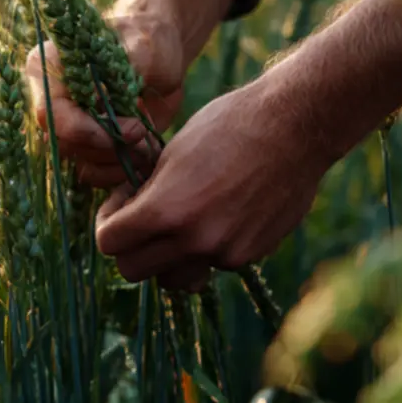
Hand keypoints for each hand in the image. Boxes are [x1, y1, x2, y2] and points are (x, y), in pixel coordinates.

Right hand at [24, 12, 184, 187]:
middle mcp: (50, 99)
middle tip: (143, 133)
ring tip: (147, 143)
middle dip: (109, 147)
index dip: (88, 130)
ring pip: (79, 162)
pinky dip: (119, 171)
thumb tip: (121, 111)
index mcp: (49, 68)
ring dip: (117, 161)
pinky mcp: (86, 143)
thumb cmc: (148, 40)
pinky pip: (92, 172)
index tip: (132, 129)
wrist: (160, 53)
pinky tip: (142, 155)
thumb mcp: (144, 48)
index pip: (51, 114)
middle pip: (64, 144)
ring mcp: (68, 124)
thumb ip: (130, 75)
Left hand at [93, 76, 335, 290]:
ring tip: (180, 220)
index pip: (108, 243)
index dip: (107, 221)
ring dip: (167, 258)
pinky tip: (219, 211)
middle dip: (129, 246)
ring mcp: (225, 253)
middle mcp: (194, 241)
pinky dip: (206, 248)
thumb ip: (148, 194)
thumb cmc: (228, 126)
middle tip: (142, 216)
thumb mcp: (172, 153)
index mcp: (165, 210)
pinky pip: (212, 264)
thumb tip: (131, 216)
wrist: (294, 128)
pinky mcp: (251, 255)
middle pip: (132, 271)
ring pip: (174, 277)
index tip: (123, 200)